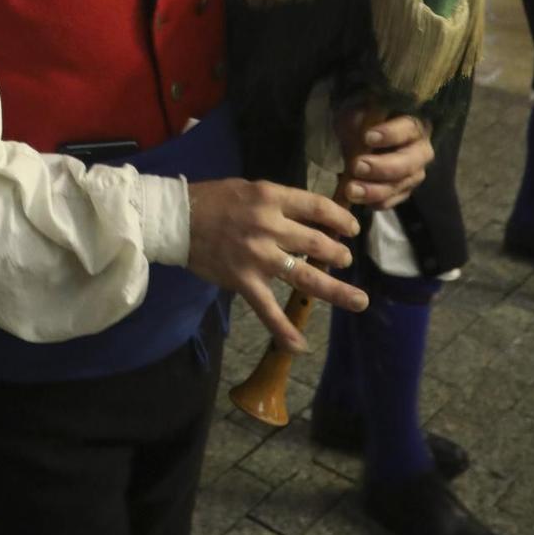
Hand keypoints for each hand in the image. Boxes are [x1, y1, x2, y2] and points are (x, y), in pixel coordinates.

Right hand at [186, 179, 368, 352]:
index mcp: (272, 198)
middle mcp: (269, 226)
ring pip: (305, 276)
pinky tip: (300, 345)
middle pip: (318, 244)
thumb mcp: (251, 188)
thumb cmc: (213, 199)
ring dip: (335, 290)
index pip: (319, 208)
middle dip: (340, 255)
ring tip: (357, 300)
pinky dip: (284, 330)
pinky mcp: (243, 280)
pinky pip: (267, 309)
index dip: (342, 220)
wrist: (176, 218)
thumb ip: (280, 203)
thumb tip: (311, 219)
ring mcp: (258, 256)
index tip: (352, 230)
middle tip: (347, 261)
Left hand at [332, 112, 432, 209]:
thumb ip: (358, 118)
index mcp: (413, 125)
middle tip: (357, 166)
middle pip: (408, 163)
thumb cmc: (363, 123)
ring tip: (351, 190)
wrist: (362, 142)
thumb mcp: (357, 114)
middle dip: (382, 167)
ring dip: (375, 190)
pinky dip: (376, 202)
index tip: (367, 137)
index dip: (390, 134)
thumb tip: (360, 124)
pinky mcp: (404, 191)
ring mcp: (414, 174)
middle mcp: (420, 151)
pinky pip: (394, 201)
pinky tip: (360, 200)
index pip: (408, 128)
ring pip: (401, 185)